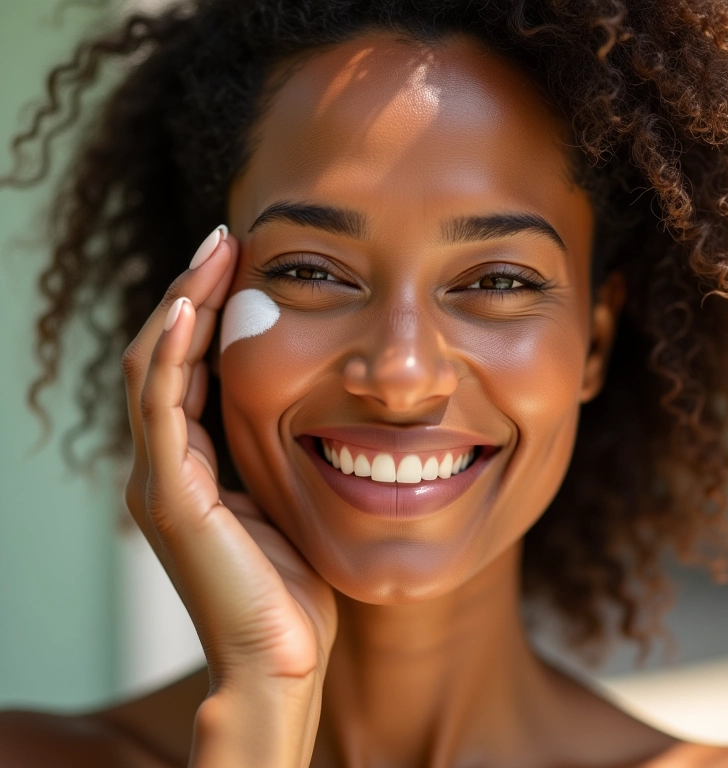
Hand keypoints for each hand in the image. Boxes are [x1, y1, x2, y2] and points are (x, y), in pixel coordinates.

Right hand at [120, 228, 336, 764]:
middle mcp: (164, 466)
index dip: (209, 312)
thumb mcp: (285, 499)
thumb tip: (309, 405)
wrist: (283, 660)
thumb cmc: (295, 586)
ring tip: (215, 251)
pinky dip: (172, 353)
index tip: (242, 263)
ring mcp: (161, 480)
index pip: (187, 368)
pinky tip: (191, 305)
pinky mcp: (171, 498)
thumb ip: (277, 453)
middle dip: (194, 292)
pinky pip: (162, 408)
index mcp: (190, 466)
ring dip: (183, 304)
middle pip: (163, 355)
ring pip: (154, 368)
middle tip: (227, 239)